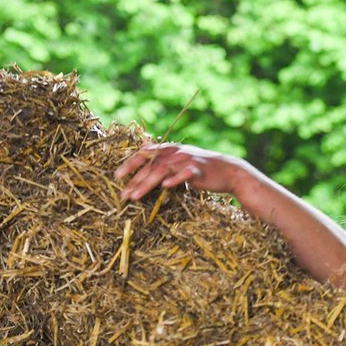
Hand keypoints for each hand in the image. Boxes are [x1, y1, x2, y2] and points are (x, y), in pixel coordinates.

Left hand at [115, 143, 246, 201]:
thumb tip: (144, 155)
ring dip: (147, 183)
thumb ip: (163, 159)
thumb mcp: (180, 160)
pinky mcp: (198, 170)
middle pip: (150, 164)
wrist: (228, 171)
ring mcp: (187, 160)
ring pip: (162, 170)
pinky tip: (165, 187)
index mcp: (170, 149)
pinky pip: (184, 174)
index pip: (145, 153)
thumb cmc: (201, 168)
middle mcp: (176, 152)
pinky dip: (174, 180)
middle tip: (123, 194)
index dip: (130, 163)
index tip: (117, 176)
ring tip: (135, 196)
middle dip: (134, 179)